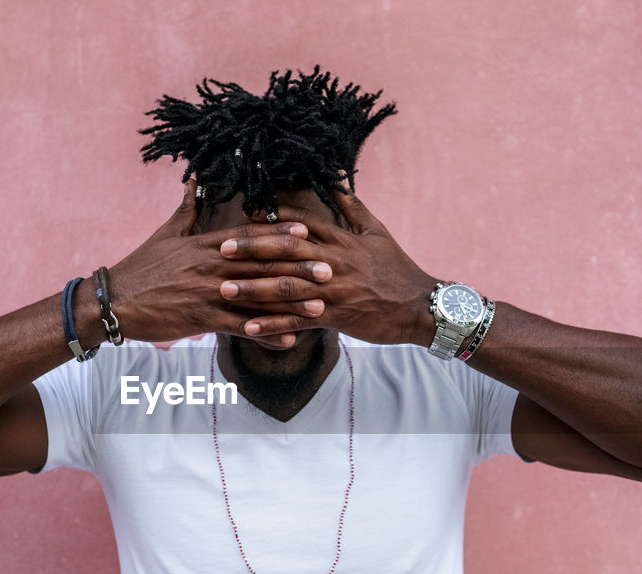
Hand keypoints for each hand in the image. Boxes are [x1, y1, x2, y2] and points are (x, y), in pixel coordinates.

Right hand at [107, 179, 332, 345]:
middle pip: (263, 266)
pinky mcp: (203, 319)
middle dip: (299, 268)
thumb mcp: (166, 234)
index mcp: (207, 245)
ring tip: (320, 306)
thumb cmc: (142, 267)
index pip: (249, 237)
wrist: (115, 301)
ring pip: (258, 298)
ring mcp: (209, 294)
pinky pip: (242, 328)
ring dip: (292, 304)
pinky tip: (289, 340)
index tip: (308, 232)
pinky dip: (267, 335)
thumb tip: (195, 179)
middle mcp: (213, 267)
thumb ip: (188, 208)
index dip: (280, 234)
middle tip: (330, 269)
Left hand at [216, 185, 437, 345]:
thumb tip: (335, 179)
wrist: (420, 307)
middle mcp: (333, 263)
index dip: (272, 219)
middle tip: (222, 248)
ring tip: (224, 288)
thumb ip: (352, 207)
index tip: (246, 214)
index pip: (302, 224)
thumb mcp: (377, 232)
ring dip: (253, 289)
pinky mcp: (335, 317)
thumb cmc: (398, 270)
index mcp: (341, 240)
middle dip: (252, 249)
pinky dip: (272, 324)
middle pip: (287, 251)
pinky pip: (297, 321)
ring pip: (287, 287)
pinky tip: (247, 326)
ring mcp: (332, 291)